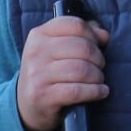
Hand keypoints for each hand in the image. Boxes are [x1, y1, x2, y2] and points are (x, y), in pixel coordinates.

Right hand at [16, 13, 108, 130]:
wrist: (26, 105)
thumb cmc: (47, 74)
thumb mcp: (56, 49)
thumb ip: (80, 36)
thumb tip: (104, 36)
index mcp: (39, 35)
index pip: (75, 25)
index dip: (93, 35)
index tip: (98, 46)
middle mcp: (35, 52)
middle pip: (82, 47)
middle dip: (98, 59)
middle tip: (99, 67)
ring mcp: (37, 74)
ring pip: (82, 69)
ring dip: (97, 76)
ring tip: (98, 80)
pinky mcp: (42, 96)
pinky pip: (77, 91)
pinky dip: (95, 91)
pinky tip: (101, 92)